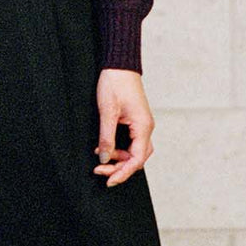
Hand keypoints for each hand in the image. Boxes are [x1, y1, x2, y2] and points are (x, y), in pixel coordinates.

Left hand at [92, 68, 153, 186]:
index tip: (109, 180)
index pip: (137, 159)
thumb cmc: (115, 84)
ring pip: (134, 151)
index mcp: (143, 126)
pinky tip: (105, 148)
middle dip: (119, 168)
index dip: (123, 172)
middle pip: (137, 158)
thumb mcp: (107, 112)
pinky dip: (118, 149)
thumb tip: (105, 159)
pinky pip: (131, 142)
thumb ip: (106, 137)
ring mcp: (142, 125)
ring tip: (100, 159)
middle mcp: (146, 128)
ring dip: (118, 159)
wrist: (119, 65)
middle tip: (99, 171)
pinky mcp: (136, 121)